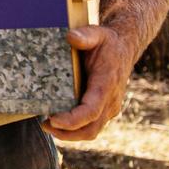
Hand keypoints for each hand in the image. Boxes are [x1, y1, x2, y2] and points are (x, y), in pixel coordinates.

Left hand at [43, 26, 135, 140]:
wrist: (123, 48)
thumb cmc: (107, 42)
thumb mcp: (98, 33)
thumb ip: (85, 35)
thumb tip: (71, 37)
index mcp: (107, 84)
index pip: (91, 110)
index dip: (72, 120)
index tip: (53, 120)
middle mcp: (111, 101)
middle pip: (91, 129)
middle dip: (67, 133)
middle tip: (45, 125)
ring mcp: (109, 108)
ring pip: (91, 131)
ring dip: (69, 134)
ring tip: (47, 126)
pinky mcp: (105, 110)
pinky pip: (91, 126)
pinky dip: (75, 129)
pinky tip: (57, 121)